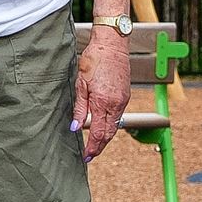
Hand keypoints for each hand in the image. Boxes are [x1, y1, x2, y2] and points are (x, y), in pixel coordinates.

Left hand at [73, 30, 131, 159]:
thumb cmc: (94, 60)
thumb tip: (75, 127)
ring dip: (105, 137)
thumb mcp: (81, 84)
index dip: (92, 147)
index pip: (98, 133)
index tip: (86, 156)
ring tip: (95, 145)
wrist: (112, 45)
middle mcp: (116, 104)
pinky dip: (110, 125)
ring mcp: (123, 100)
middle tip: (90, 156)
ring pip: (114, 126)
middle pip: (108, 133)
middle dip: (99, 147)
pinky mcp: (125, 95)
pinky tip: (103, 126)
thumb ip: (80, 108)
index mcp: (103, 102)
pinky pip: (118, 116)